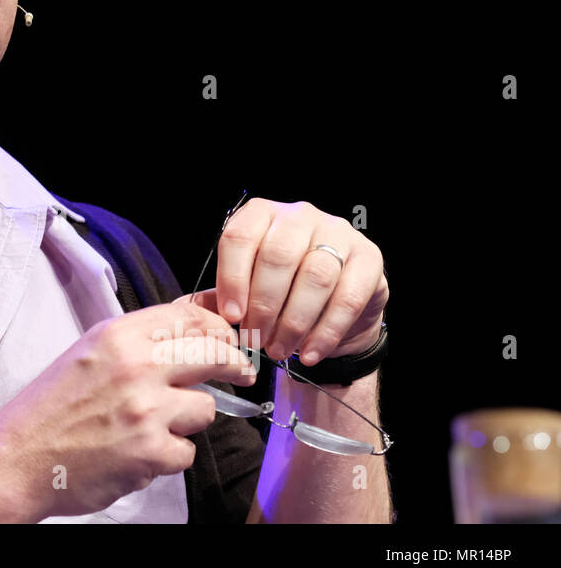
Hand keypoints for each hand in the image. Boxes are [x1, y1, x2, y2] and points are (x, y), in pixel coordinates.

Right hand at [0, 299, 258, 519]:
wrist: (17, 458)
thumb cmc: (50, 408)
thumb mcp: (89, 352)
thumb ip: (137, 340)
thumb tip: (191, 327)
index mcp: (117, 335)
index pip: (190, 318)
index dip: (218, 328)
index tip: (228, 339)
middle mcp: (136, 366)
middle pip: (214, 355)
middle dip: (233, 364)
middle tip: (239, 372)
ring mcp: (146, 411)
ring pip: (206, 408)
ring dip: (187, 419)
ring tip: (152, 424)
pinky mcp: (151, 453)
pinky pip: (187, 451)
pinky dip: (168, 455)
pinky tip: (139, 452)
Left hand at [210, 198, 388, 364]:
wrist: (333, 308)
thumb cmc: (281, 291)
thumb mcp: (247, 288)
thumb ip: (224, 295)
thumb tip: (198, 311)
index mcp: (262, 214)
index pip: (240, 237)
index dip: (232, 279)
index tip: (231, 316)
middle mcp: (299, 215)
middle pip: (278, 256)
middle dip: (263, 305)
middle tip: (255, 339)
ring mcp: (338, 233)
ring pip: (315, 276)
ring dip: (293, 322)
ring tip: (278, 350)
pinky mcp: (369, 259)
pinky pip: (347, 298)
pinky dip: (325, 332)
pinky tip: (309, 353)